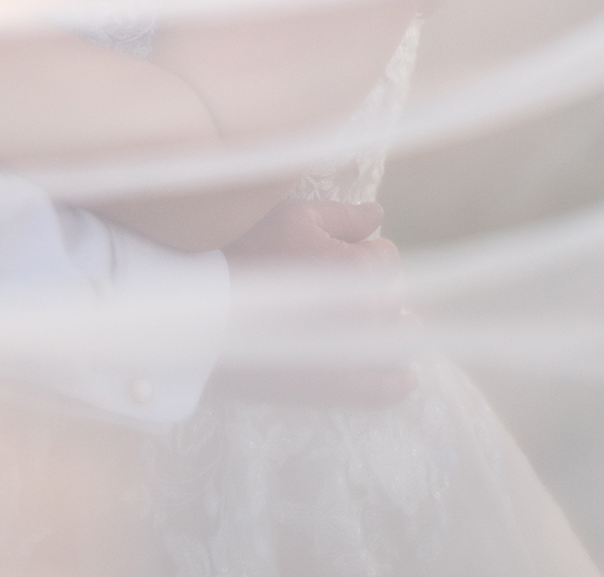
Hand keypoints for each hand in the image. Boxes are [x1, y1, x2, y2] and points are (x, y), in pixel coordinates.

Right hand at [220, 199, 415, 406]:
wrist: (203, 313)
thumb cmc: (243, 250)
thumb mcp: (292, 217)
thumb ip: (343, 216)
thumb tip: (378, 213)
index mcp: (356, 267)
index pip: (387, 257)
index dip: (363, 251)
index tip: (337, 255)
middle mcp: (365, 313)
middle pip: (394, 296)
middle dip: (373, 287)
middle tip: (337, 286)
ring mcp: (356, 356)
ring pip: (399, 338)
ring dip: (387, 327)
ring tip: (360, 322)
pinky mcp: (340, 390)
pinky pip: (389, 389)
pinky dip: (397, 379)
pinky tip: (400, 373)